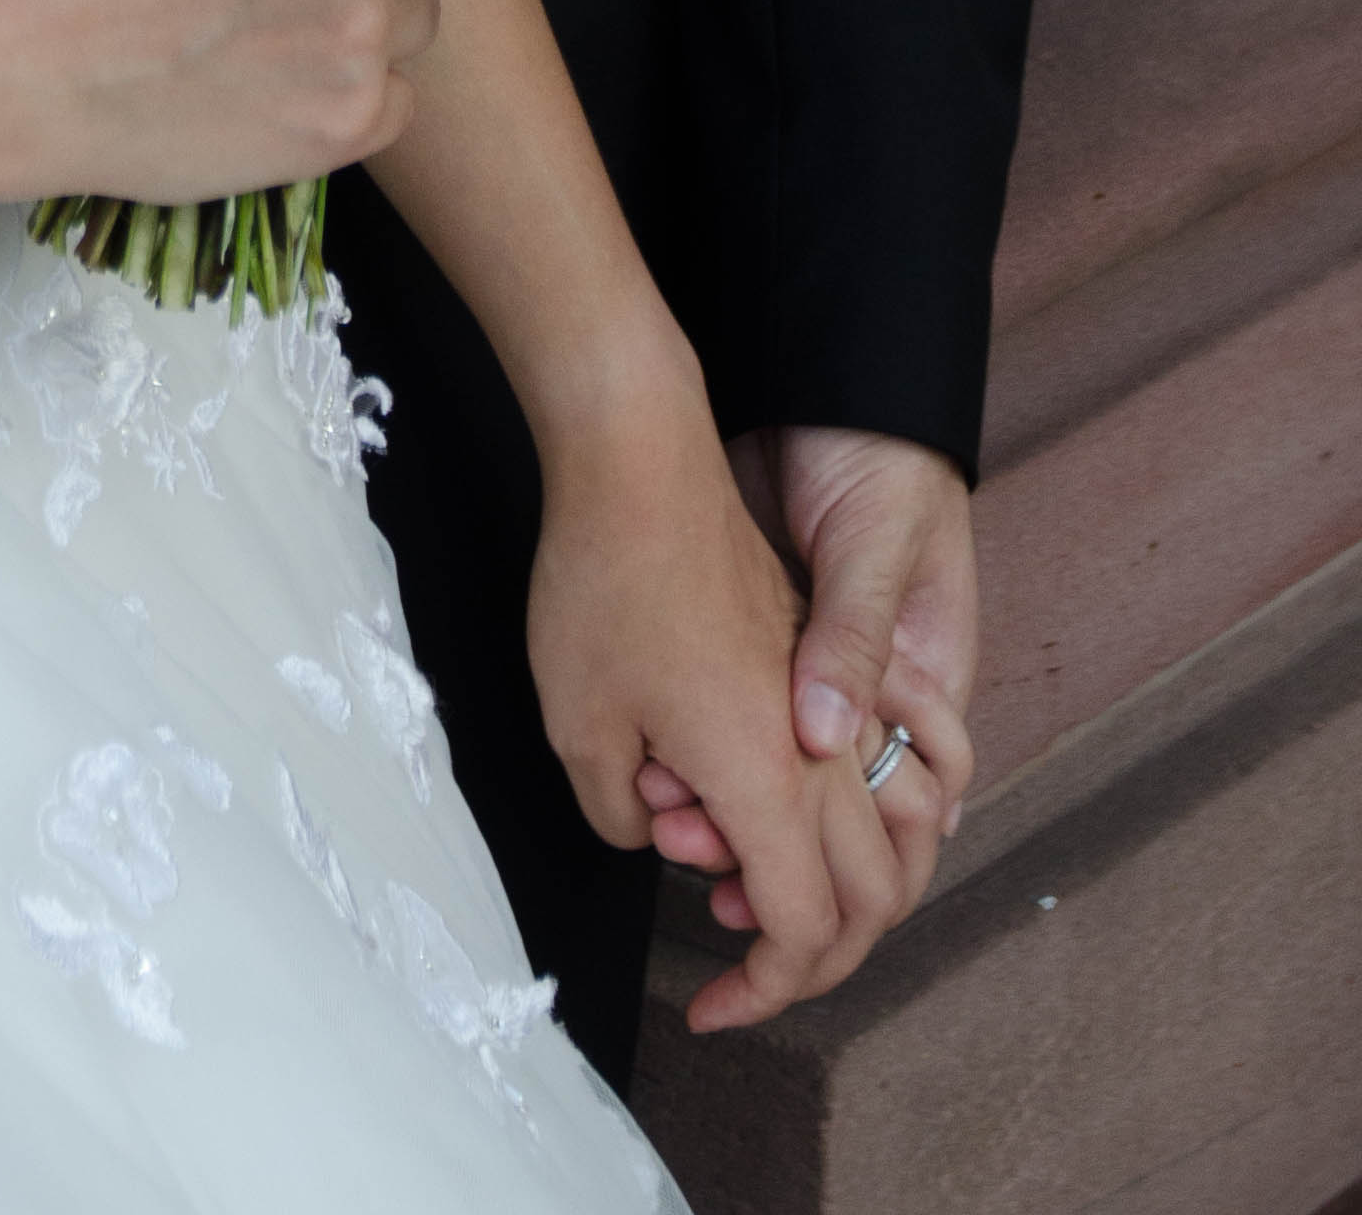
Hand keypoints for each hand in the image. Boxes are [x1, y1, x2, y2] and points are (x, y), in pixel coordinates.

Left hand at [530, 384, 917, 1034]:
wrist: (639, 457)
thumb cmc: (602, 583)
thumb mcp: (580, 724)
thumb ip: (622, 814)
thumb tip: (652, 834)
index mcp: (772, 782)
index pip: (804, 929)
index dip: (765, 989)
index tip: (711, 1009)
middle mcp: (823, 750)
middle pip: (873, 898)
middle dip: (814, 959)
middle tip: (742, 976)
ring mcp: (830, 700)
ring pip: (886, 834)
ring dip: (833, 886)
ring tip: (736, 888)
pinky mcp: (815, 661)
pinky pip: (862, 769)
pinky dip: (833, 818)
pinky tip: (756, 814)